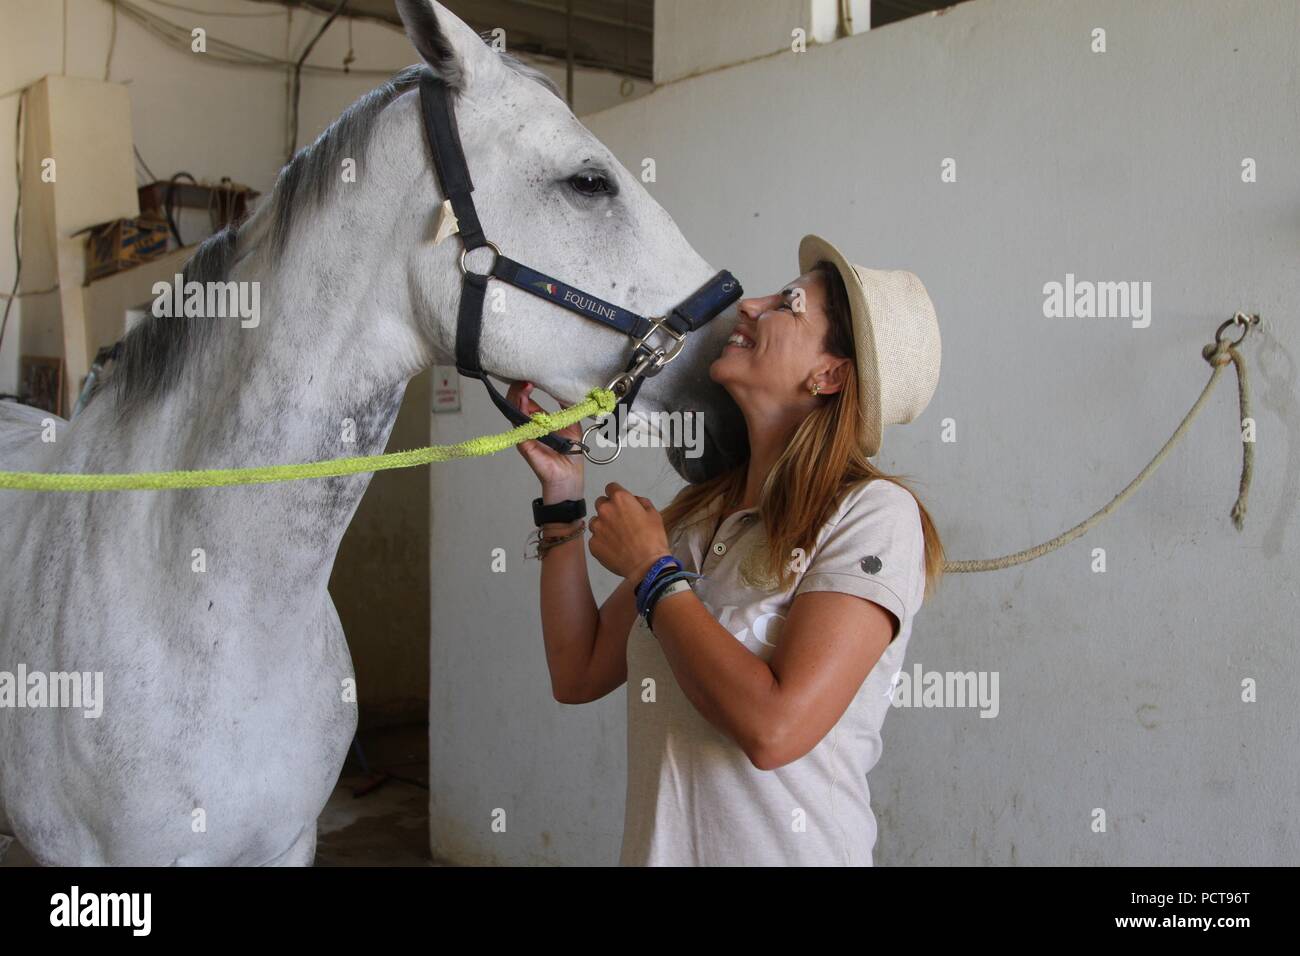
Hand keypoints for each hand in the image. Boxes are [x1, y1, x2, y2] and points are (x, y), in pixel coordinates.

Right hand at [506, 380, 584, 497]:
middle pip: (516, 403)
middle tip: (525, 377)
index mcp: (539, 420)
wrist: (570, 475)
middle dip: (518, 388)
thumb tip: (567, 387)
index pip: (527, 400)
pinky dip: (520, 412)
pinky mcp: (524, 444)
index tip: (531, 376)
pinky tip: (524, 401)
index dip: (526, 387)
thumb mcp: (571, 422)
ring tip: (525, 385)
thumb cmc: (570, 453)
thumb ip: (567, 406)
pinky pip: (519, 426)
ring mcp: (525, 435)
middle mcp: (529, 426)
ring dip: (517, 396)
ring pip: (514, 411)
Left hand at [588, 482, 670, 579]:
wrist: (646, 565)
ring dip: (604, 526)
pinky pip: (595, 539)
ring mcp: (596, 528)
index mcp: (620, 499)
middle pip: (601, 503)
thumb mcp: (654, 514)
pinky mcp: (593, 544)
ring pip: (596, 522)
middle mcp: (605, 510)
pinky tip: (614, 548)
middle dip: (609, 509)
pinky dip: (602, 542)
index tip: (621, 502)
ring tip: (617, 537)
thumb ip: (642, 502)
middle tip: (620, 521)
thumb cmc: (653, 539)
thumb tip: (634, 501)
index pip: (611, 487)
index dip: (617, 494)